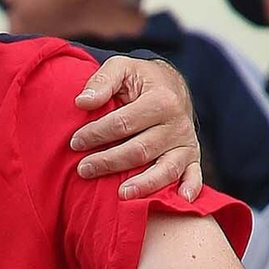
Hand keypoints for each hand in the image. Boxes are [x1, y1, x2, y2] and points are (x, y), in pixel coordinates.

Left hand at [70, 55, 201, 201]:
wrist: (171, 86)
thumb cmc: (140, 80)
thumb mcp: (122, 68)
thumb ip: (102, 80)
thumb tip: (82, 102)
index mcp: (161, 99)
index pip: (124, 123)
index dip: (96, 134)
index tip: (74, 143)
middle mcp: (177, 124)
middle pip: (140, 150)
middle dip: (109, 162)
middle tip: (83, 170)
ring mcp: (186, 143)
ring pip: (165, 169)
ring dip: (143, 184)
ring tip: (120, 195)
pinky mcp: (192, 157)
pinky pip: (194, 176)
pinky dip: (190, 188)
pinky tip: (181, 200)